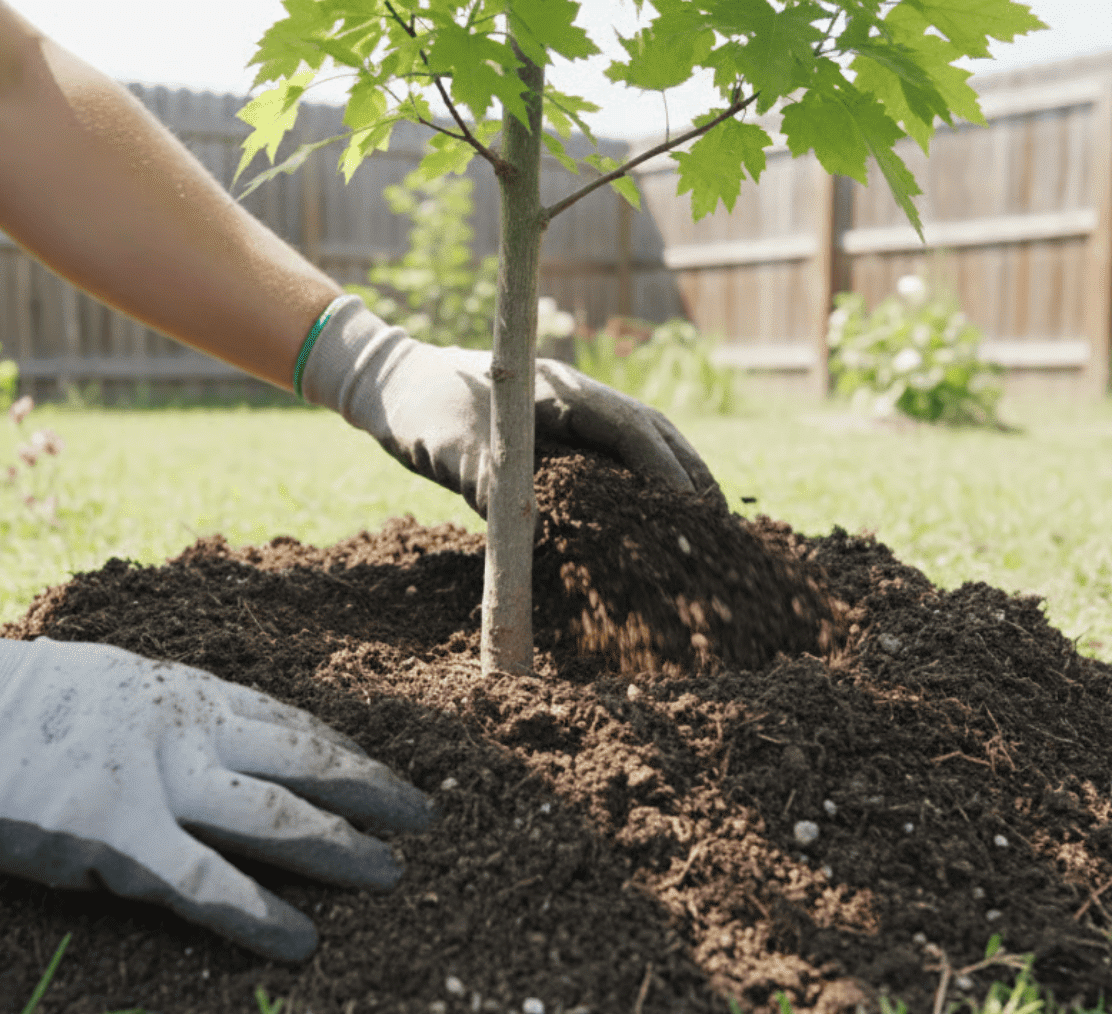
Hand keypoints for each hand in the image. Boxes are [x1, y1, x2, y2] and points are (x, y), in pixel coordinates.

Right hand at [0, 580, 431, 961]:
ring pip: (273, 818)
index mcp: (179, 688)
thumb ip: (163, 717)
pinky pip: (205, 885)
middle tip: (422, 818)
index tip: (383, 775)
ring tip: (389, 876)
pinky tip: (300, 940)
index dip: (343, 753)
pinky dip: (258, 915)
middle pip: (302, 762)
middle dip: (369, 793)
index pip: (287, 722)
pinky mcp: (116, 837)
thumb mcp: (105, 683)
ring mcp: (154, 780)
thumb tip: (210, 752)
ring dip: (338, 851)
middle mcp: (183, 726)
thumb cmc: (4, 697)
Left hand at [300, 296, 722, 515]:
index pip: (635, 430)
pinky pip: (613, 457)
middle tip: (720, 529)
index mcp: (561, 391)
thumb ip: (491, 483)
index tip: (693, 515)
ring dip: (674, 479)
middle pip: (655, 433)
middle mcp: (576, 398)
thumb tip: (534, 533)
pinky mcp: (557, 434)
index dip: (669, 473)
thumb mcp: (450, 448)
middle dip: (690, 478)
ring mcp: (570, 413)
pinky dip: (641, 484)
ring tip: (703, 527)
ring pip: (641, 443)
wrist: (391, 383)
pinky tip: (651, 521)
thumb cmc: (420, 408)